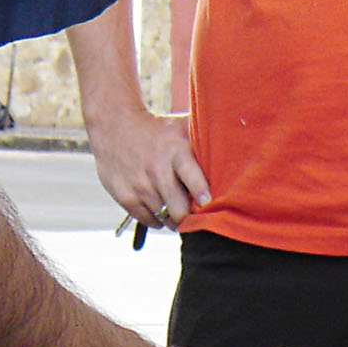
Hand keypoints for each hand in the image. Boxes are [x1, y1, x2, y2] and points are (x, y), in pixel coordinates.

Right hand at [88, 106, 210, 228]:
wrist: (113, 126)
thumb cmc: (155, 130)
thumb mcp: (179, 127)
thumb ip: (203, 142)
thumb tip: (234, 150)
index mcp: (175, 151)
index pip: (193, 180)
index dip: (203, 196)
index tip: (208, 203)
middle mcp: (157, 170)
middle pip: (179, 211)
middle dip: (189, 216)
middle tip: (193, 213)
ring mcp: (139, 185)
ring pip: (165, 218)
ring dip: (174, 218)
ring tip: (175, 207)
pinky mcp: (125, 196)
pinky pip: (149, 221)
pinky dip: (157, 219)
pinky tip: (159, 206)